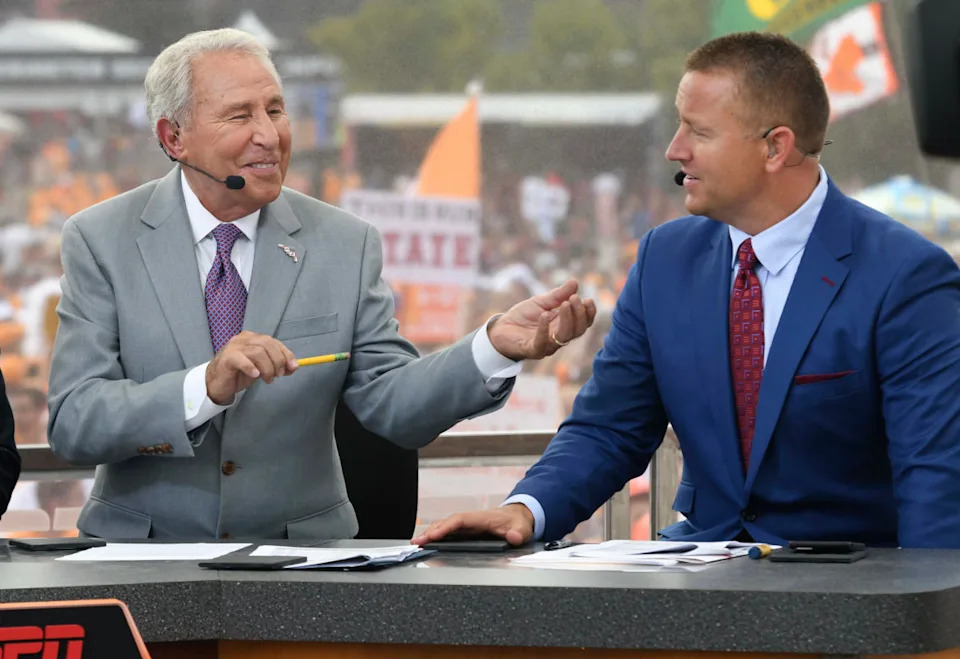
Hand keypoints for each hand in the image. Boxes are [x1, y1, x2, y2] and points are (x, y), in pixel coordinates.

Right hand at [205, 331, 298, 404]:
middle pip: (267, 344)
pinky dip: (251, 367)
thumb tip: (294, 366)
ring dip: (267, 367)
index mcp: (253, 338)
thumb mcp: (263, 369)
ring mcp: (234, 347)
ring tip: (267, 379)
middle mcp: (244, 339)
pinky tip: (255, 375)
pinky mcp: (227, 358)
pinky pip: (242, 359)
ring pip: (258, 352)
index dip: (286, 354)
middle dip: (277, 361)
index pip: (274, 342)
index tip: (293, 367)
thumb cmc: (240, 374)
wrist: (217, 383)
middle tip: (278, 375)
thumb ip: (277, 366)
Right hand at [411, 504, 534, 546]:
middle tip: (418, 542)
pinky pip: (449, 532)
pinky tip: (428, 542)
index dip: (446, 527)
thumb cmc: (517, 522)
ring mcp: (468, 525)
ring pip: (446, 526)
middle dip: (432, 531)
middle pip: (448, 523)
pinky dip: (437, 535)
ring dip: (431, 533)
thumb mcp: (522, 529)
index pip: (460, 520)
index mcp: (482, 518)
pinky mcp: (467, 531)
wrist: (518, 517)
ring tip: (417, 543)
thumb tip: (514, 537)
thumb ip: (518, 533)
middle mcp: (472, 520)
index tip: (434, 534)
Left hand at [487, 279, 596, 360]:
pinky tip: (545, 315)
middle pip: (577, 331)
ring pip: (564, 337)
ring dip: (567, 320)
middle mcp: (558, 337)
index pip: (583, 323)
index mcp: (563, 326)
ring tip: (565, 304)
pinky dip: (545, 329)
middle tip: (574, 298)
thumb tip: (575, 282)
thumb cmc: (523, 316)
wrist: (501, 328)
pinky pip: (542, 343)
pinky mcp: (532, 350)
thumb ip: (558, 295)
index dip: (589, 313)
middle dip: (579, 314)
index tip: (588, 300)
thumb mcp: (541, 301)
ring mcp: (547, 345)